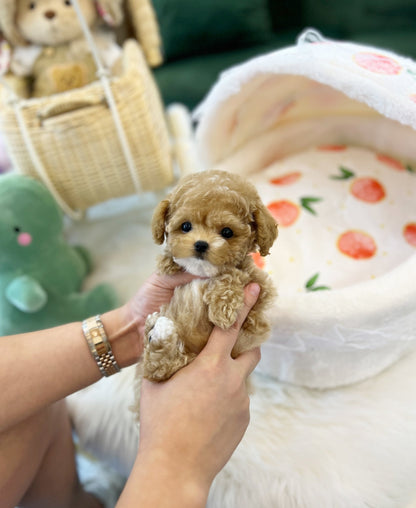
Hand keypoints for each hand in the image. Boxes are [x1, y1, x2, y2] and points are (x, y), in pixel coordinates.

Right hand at [129, 283, 260, 506]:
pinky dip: (227, 399)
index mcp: (211, 365)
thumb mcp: (154, 382)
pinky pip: (239, 400)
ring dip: (230, 376)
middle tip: (225, 350)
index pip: (232, 326)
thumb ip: (163, 354)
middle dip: (243, 345)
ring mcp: (241, 401)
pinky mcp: (244, 420)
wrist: (176, 467)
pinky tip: (207, 414)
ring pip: (242, 378)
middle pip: (250, 351)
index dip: (244, 304)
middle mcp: (232, 380)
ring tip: (206, 392)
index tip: (254, 289)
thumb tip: (162, 333)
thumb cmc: (160, 422)